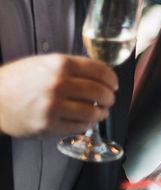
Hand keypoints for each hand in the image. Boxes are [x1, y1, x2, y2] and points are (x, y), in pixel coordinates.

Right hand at [0, 54, 118, 136]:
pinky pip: (78, 127)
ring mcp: (53, 106)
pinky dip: (86, 124)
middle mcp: (58, 84)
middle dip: (109, 97)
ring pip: (92, 112)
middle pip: (100, 92)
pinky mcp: (47, 125)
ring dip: (101, 113)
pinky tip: (85, 121)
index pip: (100, 71)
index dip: (112, 79)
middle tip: (109, 100)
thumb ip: (73, 66)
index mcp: (61, 65)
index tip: (114, 84)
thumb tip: (100, 73)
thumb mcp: (46, 62)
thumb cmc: (19, 79)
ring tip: (100, 112)